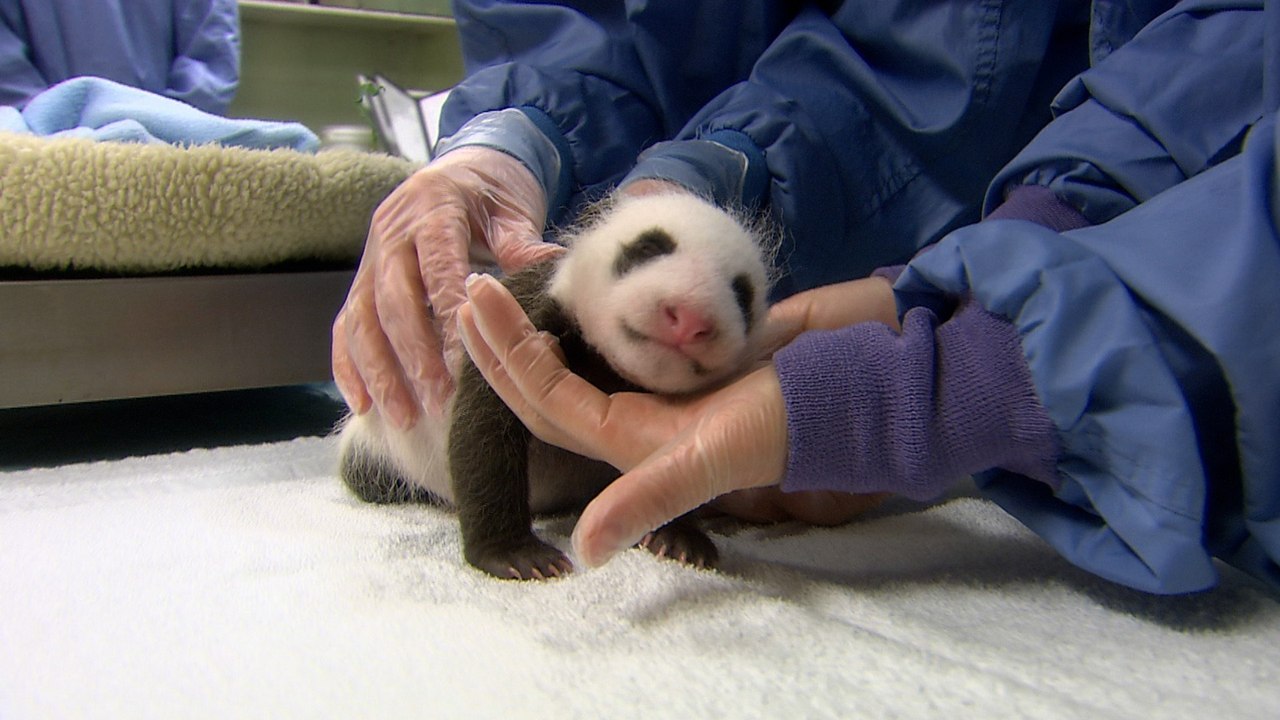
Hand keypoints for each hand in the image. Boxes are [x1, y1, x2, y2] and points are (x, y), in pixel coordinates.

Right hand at [331, 147, 564, 427]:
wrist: (466, 166)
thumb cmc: (495, 191)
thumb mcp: (514, 207)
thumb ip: (523, 242)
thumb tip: (551, 268)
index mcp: (433, 207)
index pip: (436, 265)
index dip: (446, 312)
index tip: (465, 357)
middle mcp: (391, 231)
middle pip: (393, 300)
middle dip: (415, 355)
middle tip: (440, 399)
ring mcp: (371, 258)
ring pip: (362, 320)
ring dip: (381, 372)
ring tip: (404, 415)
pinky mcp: (361, 281)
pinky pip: (345, 327)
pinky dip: (349, 367)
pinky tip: (361, 405)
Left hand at [457, 272, 898, 567]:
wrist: (847, 391)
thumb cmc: (780, 426)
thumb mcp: (708, 463)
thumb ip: (647, 502)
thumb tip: (583, 553)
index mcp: (627, 442)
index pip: (545, 400)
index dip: (505, 358)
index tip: (477, 300)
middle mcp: (632, 418)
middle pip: (547, 383)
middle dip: (503, 341)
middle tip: (472, 286)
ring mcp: (656, 389)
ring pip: (577, 361)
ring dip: (537, 329)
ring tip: (507, 288)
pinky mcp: (682, 360)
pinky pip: (620, 337)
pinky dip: (592, 315)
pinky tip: (581, 290)